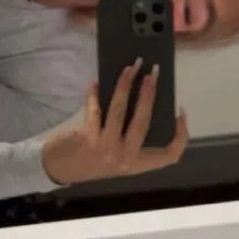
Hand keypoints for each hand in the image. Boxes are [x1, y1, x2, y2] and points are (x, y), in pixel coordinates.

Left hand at [42, 60, 188, 185]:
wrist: (57, 170)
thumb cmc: (90, 160)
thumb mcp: (116, 156)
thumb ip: (130, 137)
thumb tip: (143, 99)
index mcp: (137, 164)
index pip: (170, 155)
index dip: (181, 133)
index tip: (179, 111)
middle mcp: (125, 158)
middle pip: (144, 121)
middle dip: (150, 93)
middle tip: (153, 72)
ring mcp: (106, 149)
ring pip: (120, 110)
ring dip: (125, 85)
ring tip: (130, 68)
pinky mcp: (87, 138)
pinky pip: (95, 109)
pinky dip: (95, 93)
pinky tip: (95, 82)